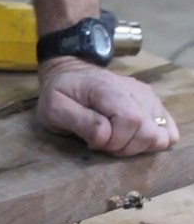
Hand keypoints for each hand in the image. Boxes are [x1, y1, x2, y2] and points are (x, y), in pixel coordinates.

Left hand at [36, 57, 178, 155]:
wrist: (70, 75)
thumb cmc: (59, 94)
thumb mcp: (55, 108)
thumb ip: (80, 122)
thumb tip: (104, 136)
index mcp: (109, 88)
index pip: (130, 120)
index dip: (114, 140)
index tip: (93, 142)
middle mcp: (135, 91)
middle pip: (148, 131)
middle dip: (124, 147)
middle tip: (102, 143)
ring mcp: (148, 97)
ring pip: (161, 135)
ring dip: (138, 147)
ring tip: (116, 140)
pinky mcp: (153, 105)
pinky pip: (168, 131)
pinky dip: (152, 142)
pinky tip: (130, 139)